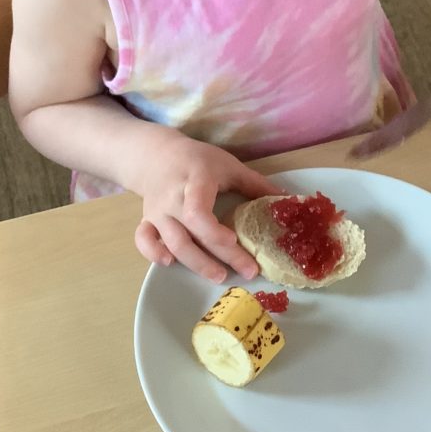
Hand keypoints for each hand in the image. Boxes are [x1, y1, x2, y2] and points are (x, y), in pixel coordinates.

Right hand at [132, 132, 283, 282]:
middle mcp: (172, 199)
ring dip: (194, 263)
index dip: (214, 232)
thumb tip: (287, 200)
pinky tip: (169, 264)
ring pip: (171, 243)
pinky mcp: (147, 220)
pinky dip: (152, 253)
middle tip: (245, 271)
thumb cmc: (198, 161)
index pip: (197, 212)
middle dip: (216, 257)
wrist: (157, 155)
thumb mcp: (228, 165)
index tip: (235, 241)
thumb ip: (255, 184)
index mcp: (194, 181)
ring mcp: (157, 212)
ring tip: (220, 276)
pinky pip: (143, 240)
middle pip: (189, 234)